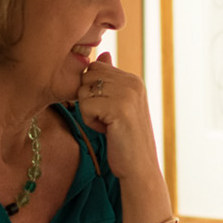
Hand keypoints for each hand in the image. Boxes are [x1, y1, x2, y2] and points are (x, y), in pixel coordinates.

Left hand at [75, 53, 161, 184]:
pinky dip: (90, 122)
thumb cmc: (125, 140)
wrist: (139, 168)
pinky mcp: (119, 109)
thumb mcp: (119, 104)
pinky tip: (107, 131)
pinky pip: (85, 106)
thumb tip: (103, 54)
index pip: (95, 68)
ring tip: (108, 125)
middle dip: (89, 100)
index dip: (92, 91)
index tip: (107, 110)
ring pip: (84, 91)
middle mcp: (133, 82)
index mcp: (133, 79)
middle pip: (87, 77)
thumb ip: (110, 80)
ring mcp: (127, 94)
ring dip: (88, 112)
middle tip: (106, 119)